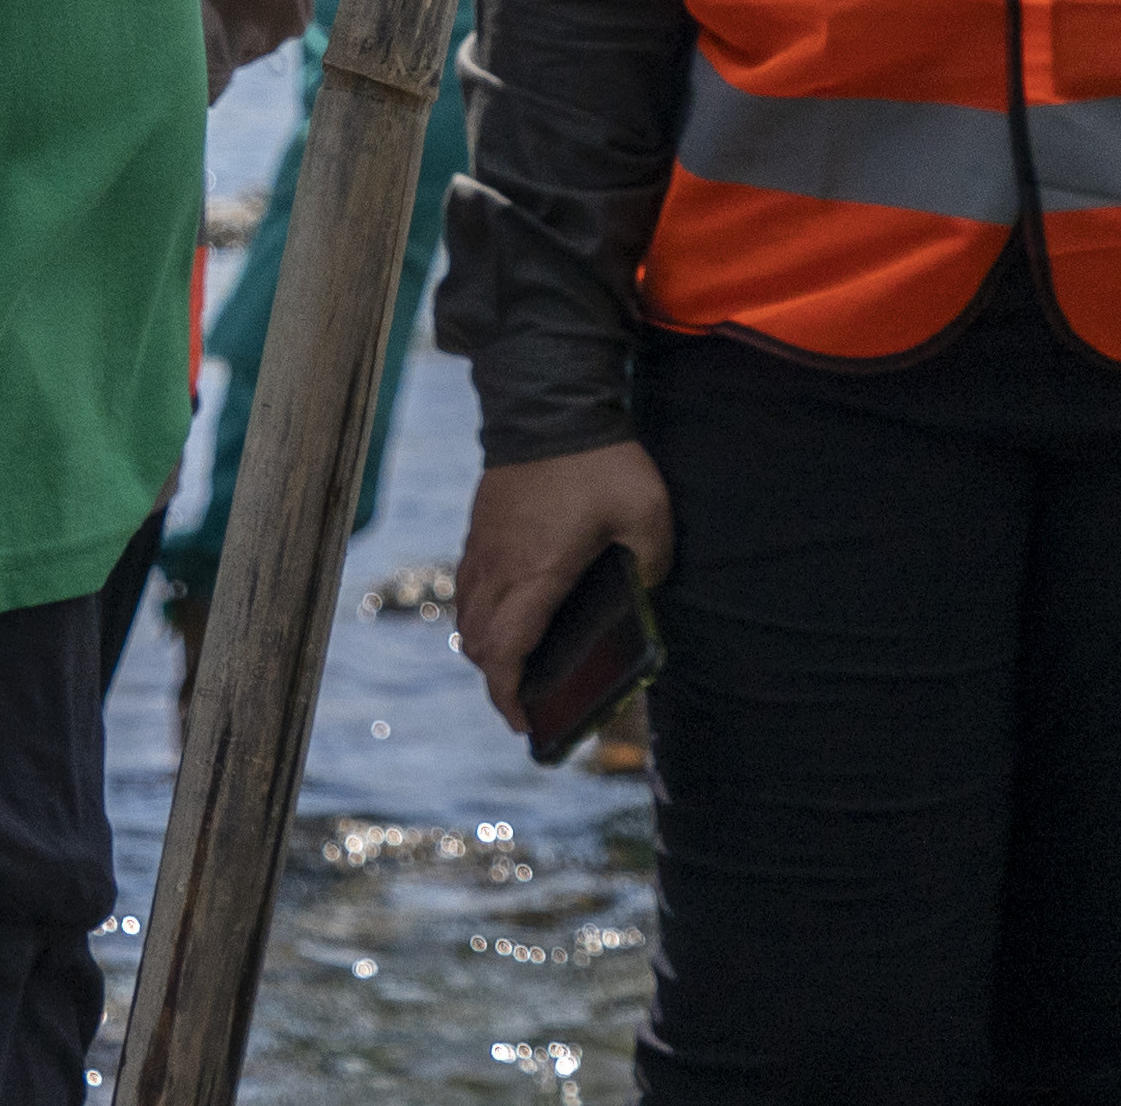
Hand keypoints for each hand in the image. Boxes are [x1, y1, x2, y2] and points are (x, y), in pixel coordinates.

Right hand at [451, 440, 678, 734]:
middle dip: (498, 680)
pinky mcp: (481, 527)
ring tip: (519, 662)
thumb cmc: (600, 461)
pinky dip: (483, 613)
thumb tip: (643, 592)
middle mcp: (499, 568)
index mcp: (536, 575)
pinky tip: (511, 612)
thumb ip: (651, 563)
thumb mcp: (649, 515)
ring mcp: (483, 546)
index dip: (509, 696)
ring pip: (469, 616)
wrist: (549, 398)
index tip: (523, 722)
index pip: (506, 652)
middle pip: (479, 644)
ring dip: (488, 647)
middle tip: (528, 699)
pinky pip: (469, 586)